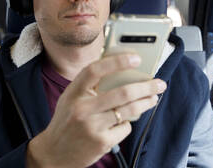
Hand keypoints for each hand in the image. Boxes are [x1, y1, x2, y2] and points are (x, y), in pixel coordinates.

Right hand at [26, 53, 166, 167]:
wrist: (54, 153)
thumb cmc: (66, 121)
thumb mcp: (70, 98)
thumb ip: (88, 85)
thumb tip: (117, 69)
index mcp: (73, 93)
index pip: (95, 70)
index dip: (117, 62)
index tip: (136, 58)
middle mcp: (82, 109)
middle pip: (121, 93)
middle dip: (145, 87)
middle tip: (158, 83)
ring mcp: (92, 126)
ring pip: (129, 110)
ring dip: (145, 103)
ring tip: (152, 98)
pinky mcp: (102, 142)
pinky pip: (125, 128)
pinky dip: (128, 123)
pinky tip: (123, 122)